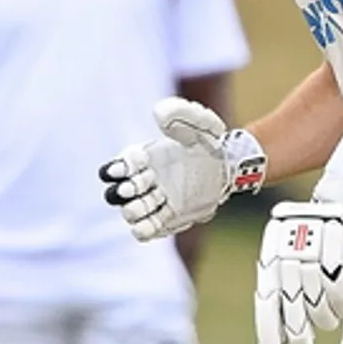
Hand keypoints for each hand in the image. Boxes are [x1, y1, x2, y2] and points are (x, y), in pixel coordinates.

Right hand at [99, 97, 266, 241]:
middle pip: (120, 192)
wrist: (227, 168)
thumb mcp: (199, 123)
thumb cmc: (208, 142)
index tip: (116, 172)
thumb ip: (181, 114)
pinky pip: (148, 229)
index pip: (122, 165)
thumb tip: (158, 113)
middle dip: (122, 191)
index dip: (115, 169)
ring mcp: (156, 201)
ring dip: (132, 211)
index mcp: (146, 157)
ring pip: (132, 211)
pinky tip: (144, 227)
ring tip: (140, 207)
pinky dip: (143, 230)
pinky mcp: (168, 218)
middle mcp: (146, 180)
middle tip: (130, 188)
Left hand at [254, 201, 342, 343]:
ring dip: (324, 320)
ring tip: (326, 321)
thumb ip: (280, 293)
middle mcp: (288, 254)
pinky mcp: (336, 249)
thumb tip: (277, 337)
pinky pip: (339, 292)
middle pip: (292, 306)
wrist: (328, 208)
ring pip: (318, 303)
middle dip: (298, 336)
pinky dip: (342, 306)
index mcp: (271, 257)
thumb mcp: (284, 260)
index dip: (269, 324)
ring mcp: (312, 251)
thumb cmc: (303, 243)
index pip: (267, 296)